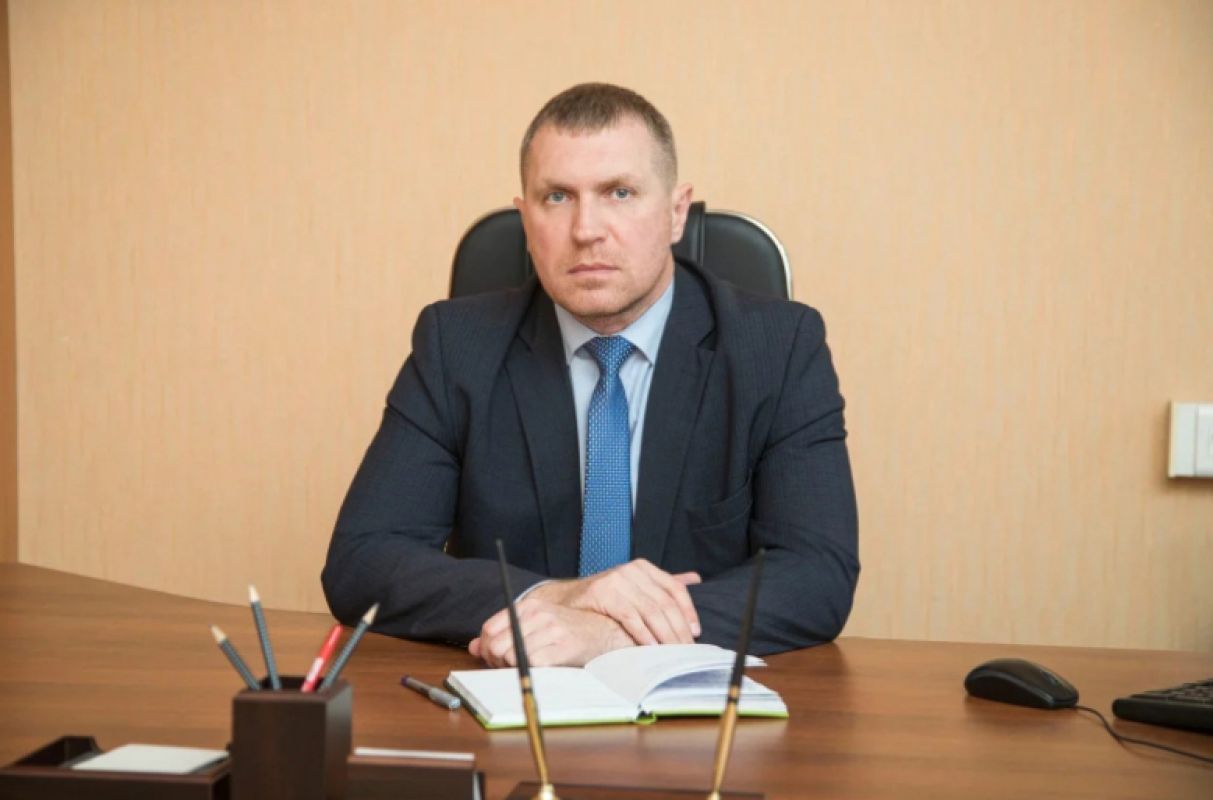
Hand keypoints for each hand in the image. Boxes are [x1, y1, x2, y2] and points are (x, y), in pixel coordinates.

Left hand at [469, 599, 634, 666]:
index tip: (494, 659)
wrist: (605, 633)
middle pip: (495, 646)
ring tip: (527, 667)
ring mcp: (551, 630)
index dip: (485, 649)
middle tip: (510, 667)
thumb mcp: (535, 625)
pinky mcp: (562, 648)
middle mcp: (538, 614)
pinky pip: (530, 664)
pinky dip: (530, 672)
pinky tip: (540, 670)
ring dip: (513, 669)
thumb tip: (473, 646)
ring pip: (510, 657)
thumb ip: (503, 633)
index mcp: (528, 605)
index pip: (488, 629)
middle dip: (497, 662)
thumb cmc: (568, 631)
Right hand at [528, 559, 701, 645]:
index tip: (695, 632)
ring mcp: (617, 579)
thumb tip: (695, 578)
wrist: (568, 600)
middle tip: (686, 649)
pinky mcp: (604, 593)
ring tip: (672, 652)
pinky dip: (643, 634)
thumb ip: (663, 584)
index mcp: (644, 567)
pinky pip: (630, 616)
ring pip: (650, 611)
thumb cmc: (606, 597)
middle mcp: (632, 569)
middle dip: (678, 629)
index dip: (688, 611)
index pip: (674, 588)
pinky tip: (651, 647)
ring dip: (664, 635)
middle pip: (665, 602)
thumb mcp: (636, 586)